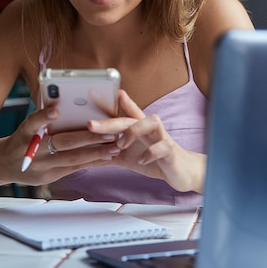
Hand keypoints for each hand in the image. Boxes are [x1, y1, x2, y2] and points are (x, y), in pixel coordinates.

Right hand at [1, 104, 120, 185]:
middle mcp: (31, 150)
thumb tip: (66, 105)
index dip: (43, 116)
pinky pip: (73, 169)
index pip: (32, 122)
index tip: (56, 110)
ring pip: (71, 159)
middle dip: (87, 138)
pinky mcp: (49, 176)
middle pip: (61, 142)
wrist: (4, 164)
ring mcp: (41, 166)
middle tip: (109, 132)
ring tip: (114, 146)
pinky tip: (106, 157)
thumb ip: (42, 119)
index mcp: (24, 133)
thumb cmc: (21, 139)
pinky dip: (91, 162)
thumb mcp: (26, 127)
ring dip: (95, 152)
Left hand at [87, 89, 205, 193]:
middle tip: (91, 125)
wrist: (181, 173)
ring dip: (133, 132)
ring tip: (119, 145)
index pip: (126, 112)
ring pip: (152, 122)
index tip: (96, 94)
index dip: (113, 102)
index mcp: (139, 128)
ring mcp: (162, 138)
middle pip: (131, 118)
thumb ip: (109, 153)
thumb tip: (84, 155)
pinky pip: (163, 147)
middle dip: (110, 121)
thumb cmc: (154, 160)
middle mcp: (151, 129)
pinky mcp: (171, 152)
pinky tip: (140, 161)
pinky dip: (151, 153)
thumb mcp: (128, 156)